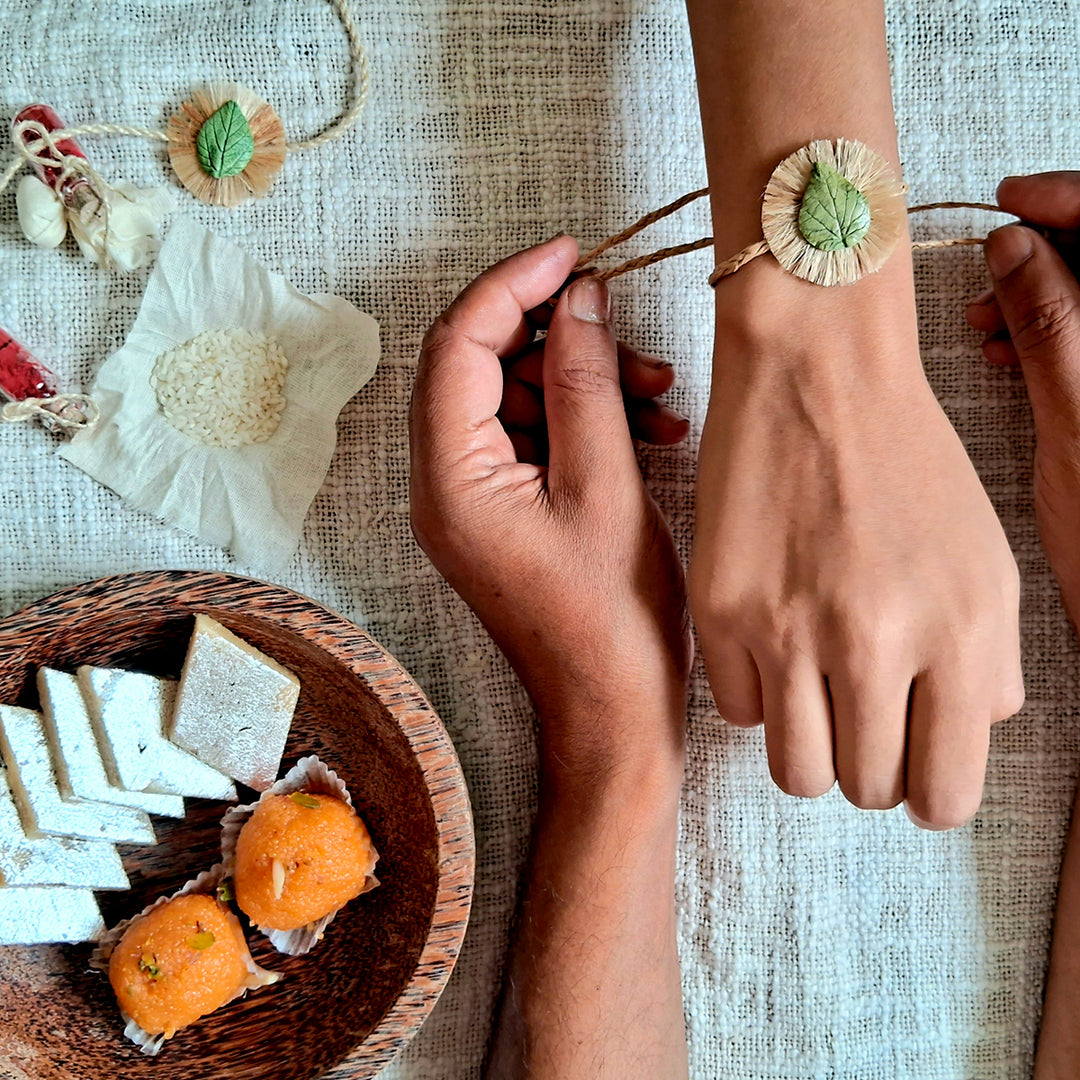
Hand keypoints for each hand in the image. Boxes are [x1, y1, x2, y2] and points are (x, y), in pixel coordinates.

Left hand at [409, 237, 691, 791]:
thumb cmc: (611, 622)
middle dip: (559, 338)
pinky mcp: (500, 511)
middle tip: (630, 340)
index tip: (574, 253)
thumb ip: (585, 383)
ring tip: (657, 394)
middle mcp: (444, 484)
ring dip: (581, 380)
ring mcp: (470, 499)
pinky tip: (647, 426)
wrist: (612, 712)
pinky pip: (531, 437)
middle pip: (482, 364)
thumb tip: (578, 300)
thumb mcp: (607, 486)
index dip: (514, 284)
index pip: (459, 342)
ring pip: (514, 396)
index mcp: (452, 478)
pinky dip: (581, 420)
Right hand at [690, 255, 1023, 827]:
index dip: (927, 791)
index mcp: (959, 633)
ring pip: (796, 772)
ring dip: (810, 747)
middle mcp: (873, 641)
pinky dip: (757, 693)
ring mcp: (787, 628)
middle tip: (863, 713)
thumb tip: (962, 732)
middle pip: (864, 790)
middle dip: (868, 765)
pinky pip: (737, 711)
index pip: (944, 795)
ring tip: (815, 695)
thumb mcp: (987, 560)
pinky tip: (772, 642)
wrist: (816, 376)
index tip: (912, 763)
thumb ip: (988, 666)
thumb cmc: (908, 464)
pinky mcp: (721, 609)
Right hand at [966, 172, 1079, 626]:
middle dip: (1047, 248)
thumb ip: (1052, 325)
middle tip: (987, 270)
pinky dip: (1039, 329)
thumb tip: (1015, 247)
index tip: (1013, 201)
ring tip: (984, 318)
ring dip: (1036, 290)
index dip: (1072, 199)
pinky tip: (1002, 348)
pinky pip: (1079, 333)